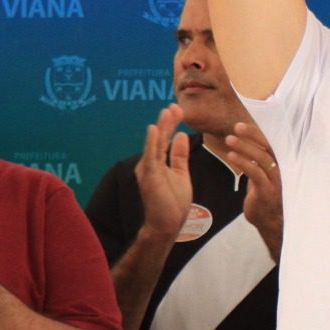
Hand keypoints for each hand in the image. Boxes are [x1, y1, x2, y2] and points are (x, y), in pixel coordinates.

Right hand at [135, 104, 193, 239]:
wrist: (168, 224)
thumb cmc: (172, 202)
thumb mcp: (180, 173)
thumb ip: (179, 155)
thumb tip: (181, 135)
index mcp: (156, 162)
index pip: (164, 138)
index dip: (170, 123)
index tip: (178, 109)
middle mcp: (149, 163)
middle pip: (158, 138)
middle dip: (167, 121)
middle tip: (175, 105)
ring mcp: (148, 169)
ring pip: (154, 143)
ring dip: (161, 127)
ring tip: (167, 111)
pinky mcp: (149, 176)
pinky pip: (150, 156)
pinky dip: (151, 141)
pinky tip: (154, 129)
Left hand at [225, 122, 282, 260]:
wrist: (270, 222)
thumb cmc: (264, 197)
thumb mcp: (260, 175)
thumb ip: (256, 161)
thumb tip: (243, 145)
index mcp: (278, 162)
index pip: (268, 142)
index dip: (256, 132)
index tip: (241, 124)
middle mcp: (280, 168)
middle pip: (267, 145)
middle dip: (252, 134)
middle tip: (236, 126)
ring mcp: (275, 179)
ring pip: (261, 157)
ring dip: (244, 146)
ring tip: (229, 139)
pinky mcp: (268, 190)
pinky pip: (255, 172)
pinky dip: (242, 162)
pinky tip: (231, 155)